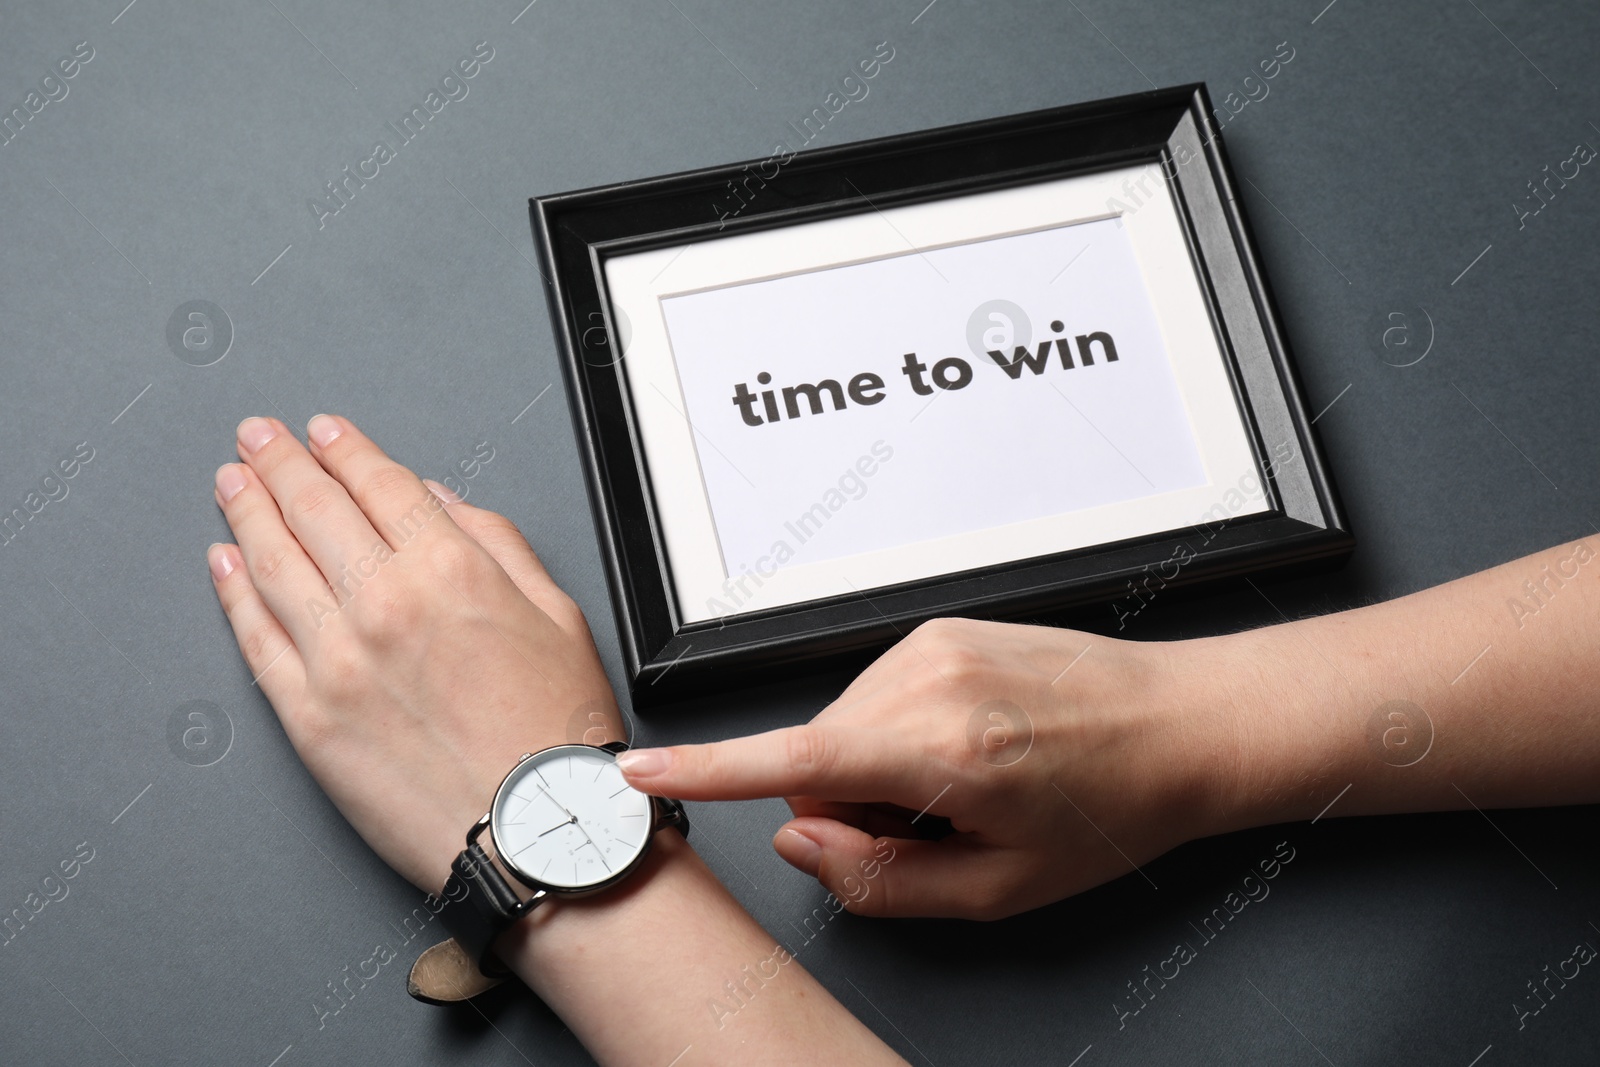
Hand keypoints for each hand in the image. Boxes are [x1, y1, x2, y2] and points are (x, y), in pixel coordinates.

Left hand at [207, 415, 619, 893]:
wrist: (538, 833)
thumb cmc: (558, 736)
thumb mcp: (559, 613)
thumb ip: (497, 543)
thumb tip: (441, 503)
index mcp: (451, 570)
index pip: (380, 485)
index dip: (346, 449)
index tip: (324, 431)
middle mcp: (385, 605)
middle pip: (315, 510)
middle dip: (282, 463)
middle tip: (258, 437)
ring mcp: (337, 661)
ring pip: (273, 563)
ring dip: (247, 510)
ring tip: (232, 481)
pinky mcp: (308, 717)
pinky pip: (257, 639)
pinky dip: (234, 593)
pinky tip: (224, 564)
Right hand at [616, 617, 1243, 919]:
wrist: (1181, 725)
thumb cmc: (1110, 806)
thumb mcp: (1000, 886)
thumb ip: (880, 877)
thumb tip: (801, 838)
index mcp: (941, 746)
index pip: (791, 758)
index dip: (704, 770)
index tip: (638, 767)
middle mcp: (927, 678)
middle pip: (817, 755)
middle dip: (852, 805)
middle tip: (940, 826)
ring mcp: (933, 642)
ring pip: (845, 725)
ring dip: (881, 768)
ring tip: (968, 783)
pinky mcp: (942, 626)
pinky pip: (878, 694)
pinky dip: (901, 733)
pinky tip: (972, 747)